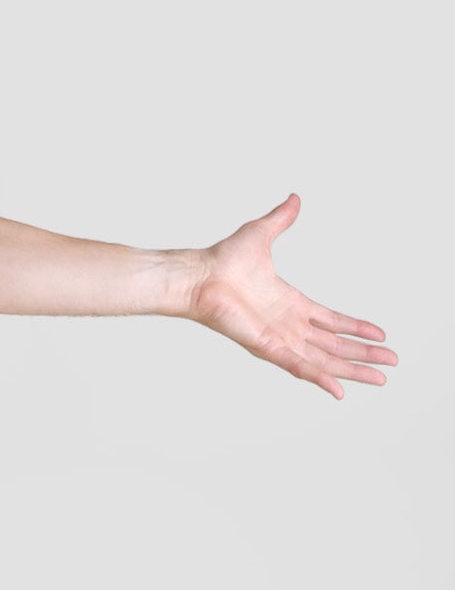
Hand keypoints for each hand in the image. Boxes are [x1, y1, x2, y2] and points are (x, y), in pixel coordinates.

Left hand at [183, 194, 396, 399]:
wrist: (199, 276)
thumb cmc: (222, 260)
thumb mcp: (261, 234)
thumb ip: (281, 219)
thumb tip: (293, 199)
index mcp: (290, 304)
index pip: (332, 321)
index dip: (356, 328)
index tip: (380, 335)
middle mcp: (287, 325)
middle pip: (334, 346)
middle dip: (363, 355)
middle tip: (390, 364)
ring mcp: (277, 338)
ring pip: (323, 360)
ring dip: (351, 370)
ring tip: (379, 378)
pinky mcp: (266, 347)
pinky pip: (297, 366)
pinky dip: (319, 377)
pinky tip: (339, 390)